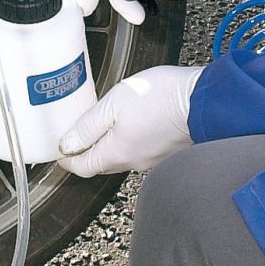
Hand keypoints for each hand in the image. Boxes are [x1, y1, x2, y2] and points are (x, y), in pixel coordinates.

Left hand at [58, 65, 204, 176]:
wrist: (205, 99)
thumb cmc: (161, 98)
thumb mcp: (111, 105)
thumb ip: (87, 127)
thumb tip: (67, 145)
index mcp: (116, 153)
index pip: (83, 167)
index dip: (67, 161)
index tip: (59, 154)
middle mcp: (134, 162)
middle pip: (101, 163)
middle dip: (85, 154)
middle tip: (74, 140)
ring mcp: (153, 158)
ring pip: (121, 157)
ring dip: (107, 147)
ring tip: (99, 129)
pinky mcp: (167, 150)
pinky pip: (139, 150)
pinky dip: (127, 142)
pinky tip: (128, 126)